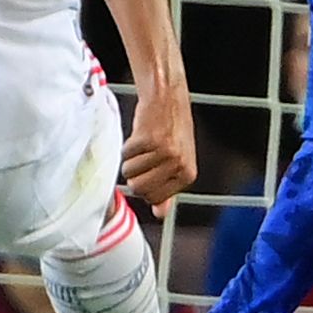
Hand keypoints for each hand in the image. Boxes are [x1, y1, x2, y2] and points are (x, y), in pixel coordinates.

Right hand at [120, 83, 195, 210]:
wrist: (168, 98)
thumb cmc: (172, 131)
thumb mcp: (177, 162)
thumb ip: (168, 190)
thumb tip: (160, 214)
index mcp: (187, 175)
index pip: (153, 198)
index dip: (144, 185)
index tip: (150, 169)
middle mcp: (178, 165)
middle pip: (139, 189)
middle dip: (134, 175)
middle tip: (144, 157)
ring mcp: (165, 152)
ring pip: (129, 172)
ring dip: (130, 159)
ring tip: (144, 145)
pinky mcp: (149, 139)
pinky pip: (125, 154)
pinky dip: (127, 146)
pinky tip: (141, 134)